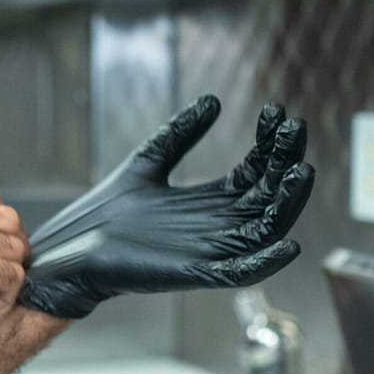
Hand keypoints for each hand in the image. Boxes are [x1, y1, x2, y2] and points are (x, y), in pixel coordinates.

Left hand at [19, 96, 313, 319]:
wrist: (73, 248)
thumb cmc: (107, 213)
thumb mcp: (150, 161)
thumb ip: (181, 133)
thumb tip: (213, 100)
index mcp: (211, 202)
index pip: (256, 172)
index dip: (270, 143)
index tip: (276, 111)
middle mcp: (218, 226)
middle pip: (268, 196)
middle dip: (285, 163)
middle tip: (293, 128)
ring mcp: (209, 250)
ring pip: (266, 230)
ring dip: (288, 204)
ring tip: (301, 170)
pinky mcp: (194, 272)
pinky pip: (240, 273)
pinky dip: (266, 261)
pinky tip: (288, 243)